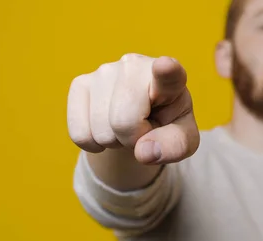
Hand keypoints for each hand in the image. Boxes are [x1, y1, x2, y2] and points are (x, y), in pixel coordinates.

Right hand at [67, 54, 199, 163]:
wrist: (140, 120)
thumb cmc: (167, 126)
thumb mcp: (182, 141)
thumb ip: (174, 147)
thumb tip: (144, 152)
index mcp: (172, 80)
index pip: (169, 74)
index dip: (166, 71)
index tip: (165, 66)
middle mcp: (135, 66)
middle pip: (123, 122)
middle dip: (132, 139)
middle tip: (143, 129)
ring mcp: (104, 71)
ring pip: (100, 131)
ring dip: (114, 141)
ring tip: (127, 126)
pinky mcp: (80, 83)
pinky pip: (80, 134)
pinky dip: (93, 144)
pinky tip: (105, 128)